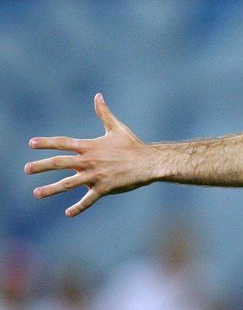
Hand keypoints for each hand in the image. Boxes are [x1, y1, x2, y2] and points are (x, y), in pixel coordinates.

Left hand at [25, 94, 149, 216]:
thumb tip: (98, 96)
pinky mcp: (104, 189)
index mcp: (90, 147)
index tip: (31, 144)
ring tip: (36, 193)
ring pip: (69, 184)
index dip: (47, 143)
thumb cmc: (133, 145)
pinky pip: (88, 200)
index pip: (63, 144)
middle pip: (60, 163)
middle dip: (41, 166)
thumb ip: (104, 113)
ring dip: (51, 189)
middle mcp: (89, 161)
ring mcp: (95, 176)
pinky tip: (68, 213)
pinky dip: (78, 207)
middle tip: (26, 169)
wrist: (148, 163)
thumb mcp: (117, 128)